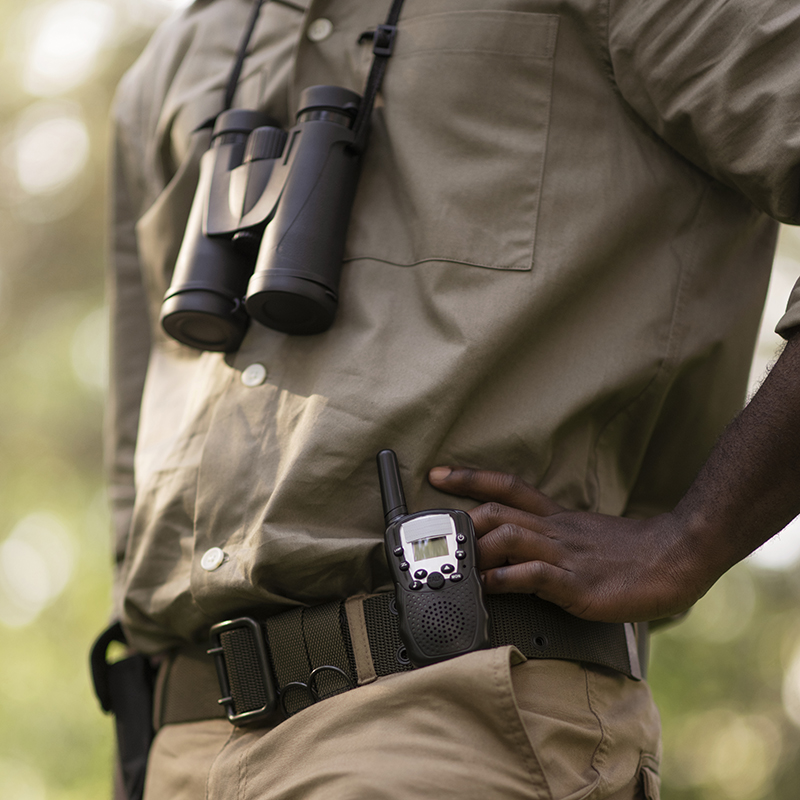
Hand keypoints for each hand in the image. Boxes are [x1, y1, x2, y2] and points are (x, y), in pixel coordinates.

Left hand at [428, 466, 712, 622]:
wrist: (679, 556)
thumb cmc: (634, 551)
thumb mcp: (585, 535)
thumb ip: (554, 538)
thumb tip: (520, 549)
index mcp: (557, 517)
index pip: (507, 486)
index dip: (469, 478)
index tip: (437, 474)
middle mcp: (556, 529)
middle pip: (498, 509)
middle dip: (462, 518)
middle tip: (435, 532)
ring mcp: (566, 554)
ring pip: (509, 535)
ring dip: (478, 548)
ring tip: (458, 562)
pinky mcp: (577, 584)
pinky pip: (534, 575)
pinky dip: (506, 578)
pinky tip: (491, 585)